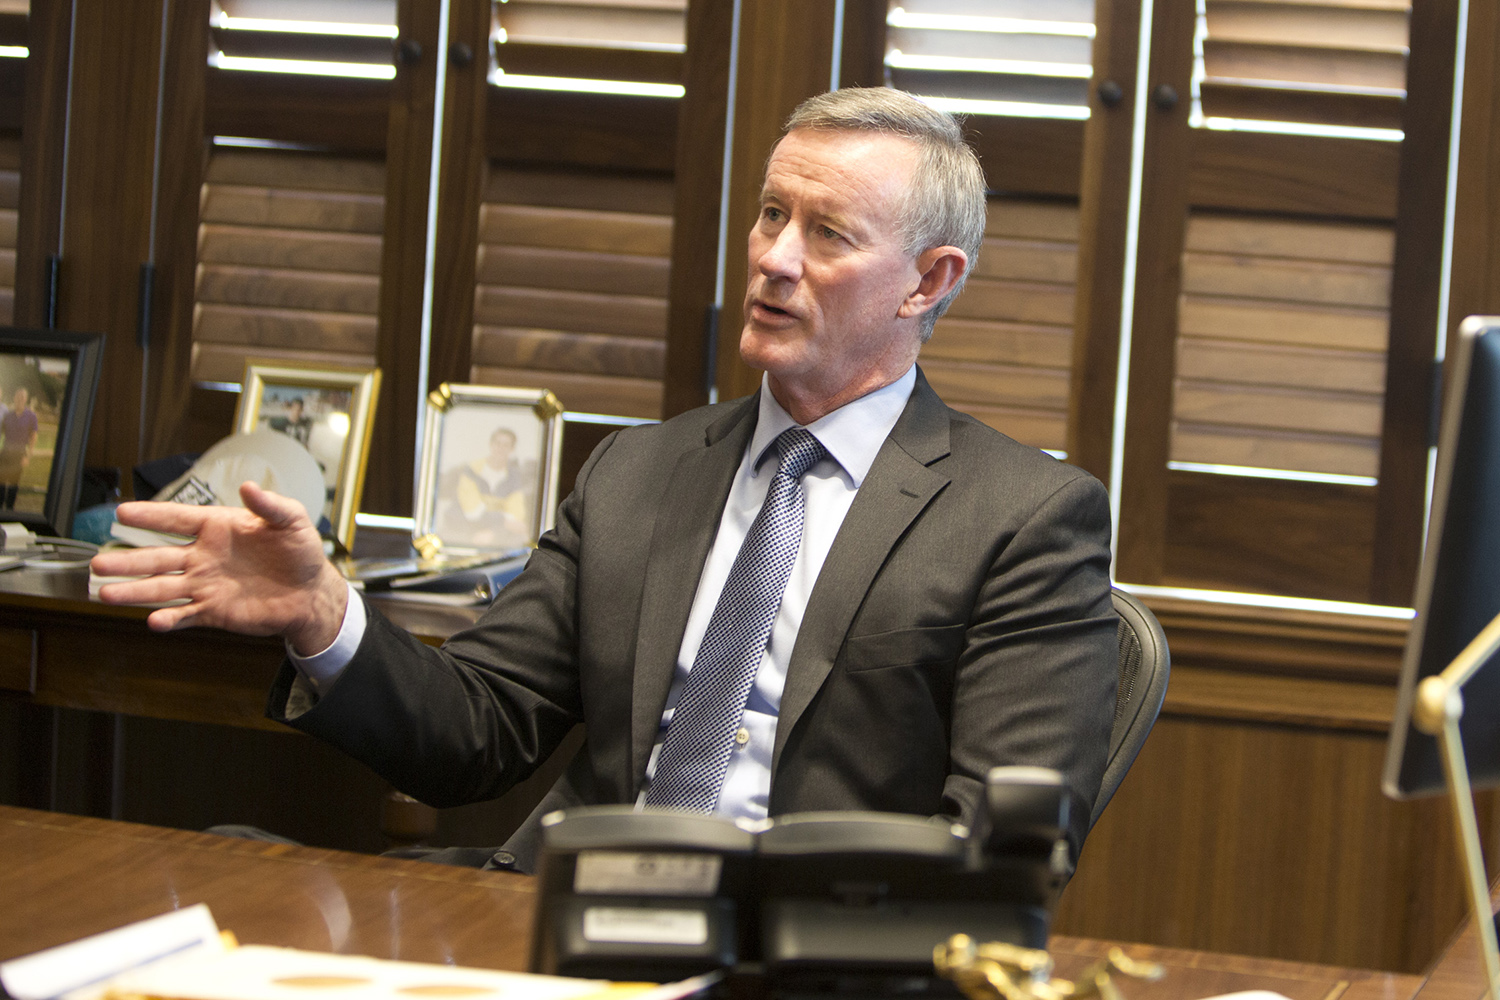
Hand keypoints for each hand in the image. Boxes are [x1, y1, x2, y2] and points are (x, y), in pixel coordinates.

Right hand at [91, 482, 347, 654]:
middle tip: (97, 562)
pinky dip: (169, 619)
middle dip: (127, 561)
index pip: (176, 519)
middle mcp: (204, 556)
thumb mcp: (292, 521)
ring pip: (162, 588)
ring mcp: (206, 584)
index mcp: (218, 528)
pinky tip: (153, 621)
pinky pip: (186, 614)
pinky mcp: (214, 610)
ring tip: (105, 593)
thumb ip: (270, 505)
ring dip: (134, 591)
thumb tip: (249, 487)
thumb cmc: (300, 553)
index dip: (150, 515)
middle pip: (157, 557)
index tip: (122, 512)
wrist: (311, 593)